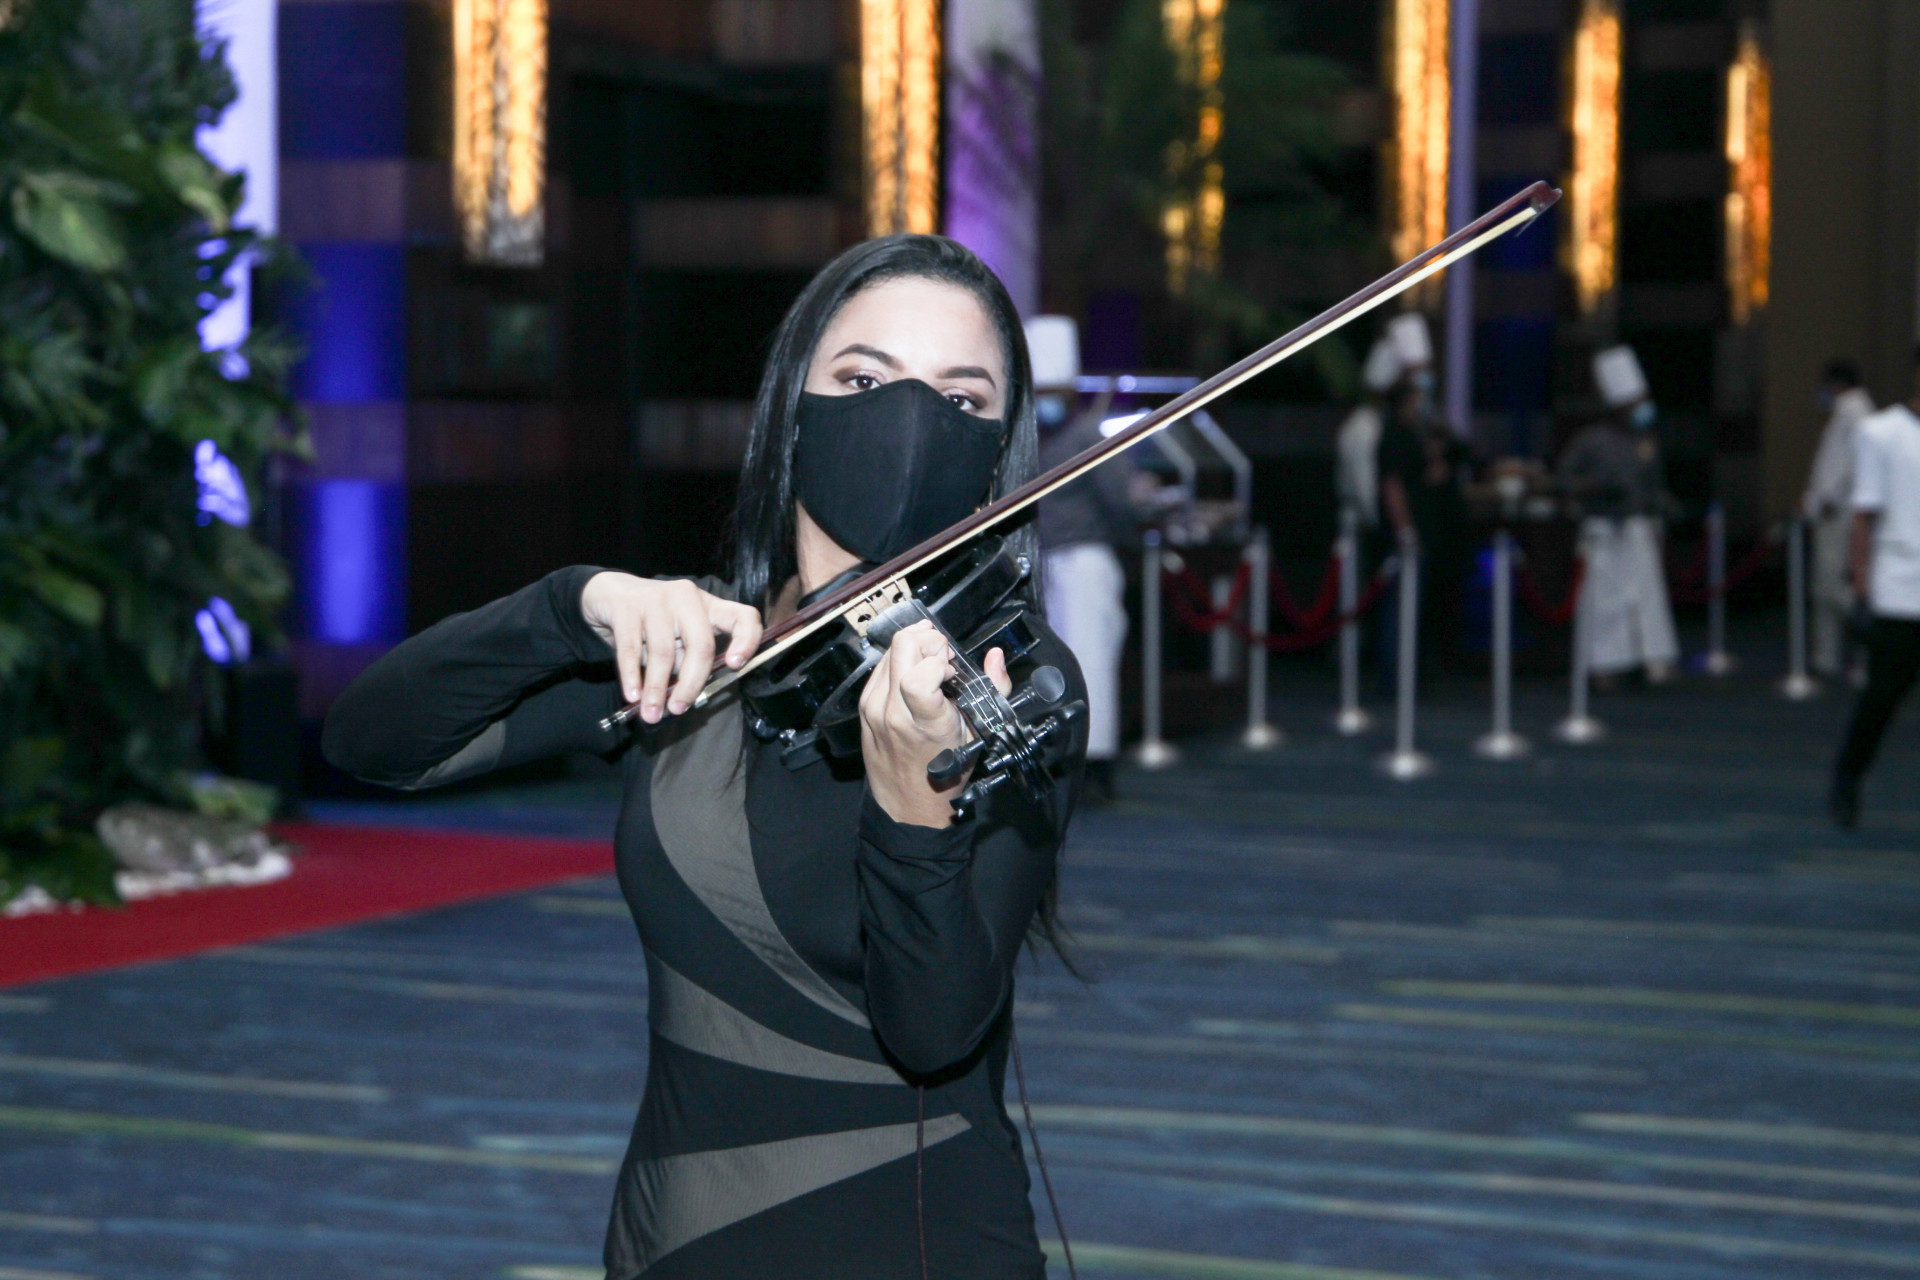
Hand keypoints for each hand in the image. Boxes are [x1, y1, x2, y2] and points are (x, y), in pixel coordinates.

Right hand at [581, 573, 762, 722]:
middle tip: (678, 710)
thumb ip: (688, 660)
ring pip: (663, 651)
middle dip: (691, 684)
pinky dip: (632, 676)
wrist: (609, 592)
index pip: (742, 616)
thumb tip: (689, 698)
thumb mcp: (677, 637)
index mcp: (708, 606)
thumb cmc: (652, 622)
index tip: (736, 665)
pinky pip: (630, 648)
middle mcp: (687, 598)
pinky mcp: (627, 606)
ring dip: (656, 688)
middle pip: (701, 644)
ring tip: (651, 713)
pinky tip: (633, 695)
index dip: (747, 640)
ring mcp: (657, 598)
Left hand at [859, 620, 1009, 826]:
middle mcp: (893, 713)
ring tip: (931, 662)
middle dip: (929, 641)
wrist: (908, 803)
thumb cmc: (944, 772)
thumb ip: (992, 691)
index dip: (939, 660)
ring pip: (889, 650)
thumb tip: (995, 657)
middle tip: (944, 657)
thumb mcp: (977, 735)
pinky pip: (880, 666)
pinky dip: (900, 660)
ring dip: (914, 647)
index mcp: (925, 723)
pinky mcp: (864, 706)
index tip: (952, 671)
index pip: (919, 674)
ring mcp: (874, 708)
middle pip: (902, 647)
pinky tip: (914, 672)